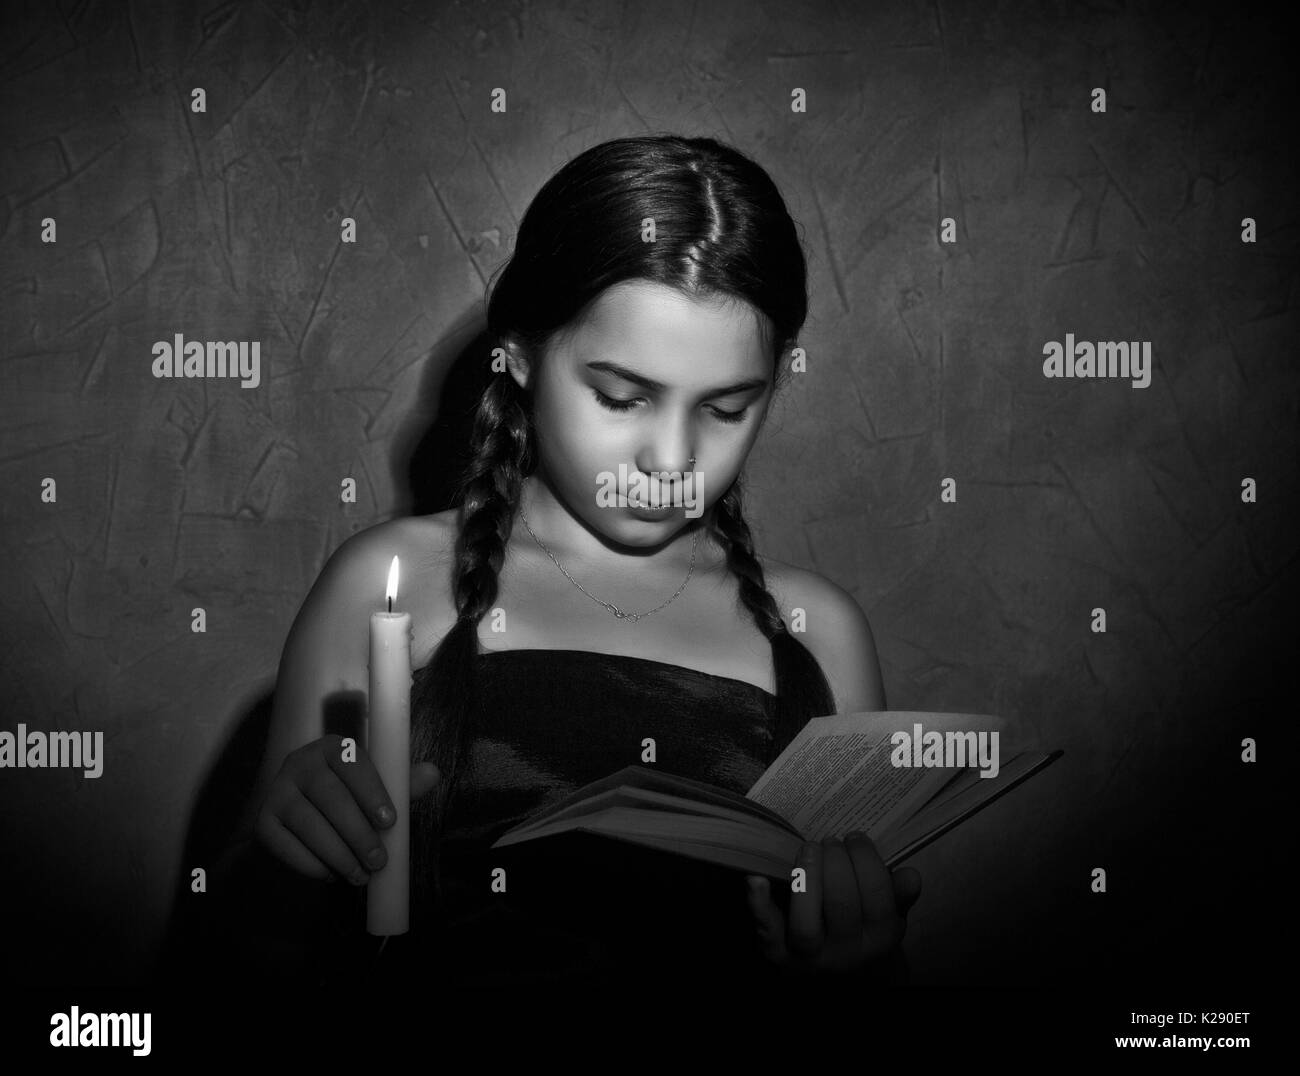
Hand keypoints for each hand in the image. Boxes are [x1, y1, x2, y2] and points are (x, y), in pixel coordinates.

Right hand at [254, 733, 440, 883]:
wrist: (302, 821)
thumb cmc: (350, 801)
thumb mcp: (376, 790)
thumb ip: (403, 784)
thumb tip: (433, 773)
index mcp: (333, 748)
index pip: (353, 763)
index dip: (372, 792)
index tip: (390, 822)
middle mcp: (301, 762)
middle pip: (331, 797)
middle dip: (358, 833)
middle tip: (379, 862)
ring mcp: (277, 791)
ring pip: (308, 823)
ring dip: (338, 854)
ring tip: (360, 875)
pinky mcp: (264, 821)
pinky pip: (286, 845)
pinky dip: (311, 864)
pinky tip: (331, 875)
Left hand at [745, 832, 921, 975]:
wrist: (837, 977)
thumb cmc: (860, 930)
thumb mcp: (885, 916)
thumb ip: (898, 895)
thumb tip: (910, 875)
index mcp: (879, 938)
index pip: (876, 896)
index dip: (865, 859)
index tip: (854, 837)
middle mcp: (847, 952)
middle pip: (842, 905)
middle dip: (835, 862)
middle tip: (830, 840)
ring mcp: (811, 957)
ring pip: (806, 924)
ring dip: (806, 879)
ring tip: (809, 849)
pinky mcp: (779, 955)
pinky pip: (768, 932)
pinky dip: (759, 906)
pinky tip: (756, 879)